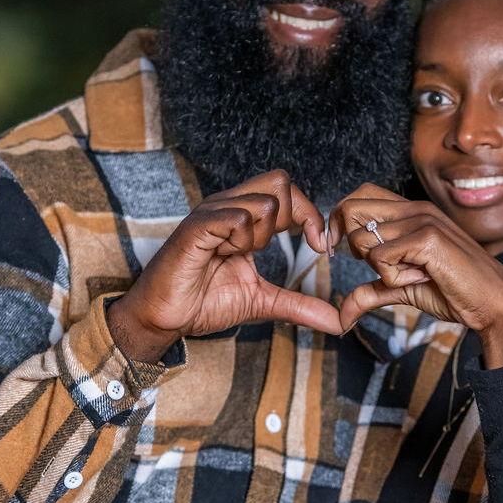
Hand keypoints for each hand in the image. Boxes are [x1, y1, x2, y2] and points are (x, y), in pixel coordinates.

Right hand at [108, 170, 340, 359]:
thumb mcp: (263, 301)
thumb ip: (300, 305)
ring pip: (264, 200)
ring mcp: (211, 212)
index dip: (311, 215)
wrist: (163, 318)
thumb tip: (338, 322)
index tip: (319, 246)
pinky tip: (226, 255)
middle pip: (280, 181)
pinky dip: (241, 240)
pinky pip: (236, 217)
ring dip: (264, 235)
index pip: (288, 190)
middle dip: (295, 216)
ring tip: (239, 256)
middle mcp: (228, 205)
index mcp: (243, 214)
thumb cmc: (203, 302)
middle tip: (282, 249)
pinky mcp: (197, 227)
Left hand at [328, 184, 502, 366]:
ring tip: (412, 274)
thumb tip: (342, 314)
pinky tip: (421, 278)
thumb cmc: (453, 291)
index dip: (342, 222)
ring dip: (379, 267)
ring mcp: (422, 219)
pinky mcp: (427, 238)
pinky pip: (380, 258)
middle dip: (352, 244)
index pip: (359, 196)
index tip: (346, 253)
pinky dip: (393, 278)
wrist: (493, 304)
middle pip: (351, 209)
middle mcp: (415, 208)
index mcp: (411, 211)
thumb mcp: (402, 287)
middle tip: (383, 267)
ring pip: (361, 239)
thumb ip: (372, 291)